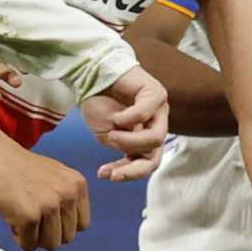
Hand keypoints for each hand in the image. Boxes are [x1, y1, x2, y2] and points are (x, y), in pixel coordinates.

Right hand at [0, 142, 90, 250]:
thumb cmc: (19, 167)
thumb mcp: (55, 176)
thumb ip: (67, 197)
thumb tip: (70, 228)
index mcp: (77, 185)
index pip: (82, 225)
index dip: (61, 225)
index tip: (46, 216)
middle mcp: (67, 195)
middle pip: (67, 238)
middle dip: (48, 233)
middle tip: (30, 217)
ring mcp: (49, 206)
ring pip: (50, 245)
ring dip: (34, 237)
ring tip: (21, 218)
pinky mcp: (29, 217)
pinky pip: (29, 245)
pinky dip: (19, 238)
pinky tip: (12, 219)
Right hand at [83, 66, 167, 181]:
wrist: (91, 75)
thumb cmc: (98, 103)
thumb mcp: (107, 135)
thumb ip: (121, 148)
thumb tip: (132, 158)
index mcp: (145, 138)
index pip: (145, 164)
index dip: (127, 174)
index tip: (103, 175)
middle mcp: (156, 125)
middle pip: (155, 158)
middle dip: (132, 169)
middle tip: (113, 173)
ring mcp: (160, 110)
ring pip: (154, 139)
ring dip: (129, 141)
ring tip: (112, 133)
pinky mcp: (157, 94)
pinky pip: (145, 115)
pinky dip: (127, 119)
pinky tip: (115, 116)